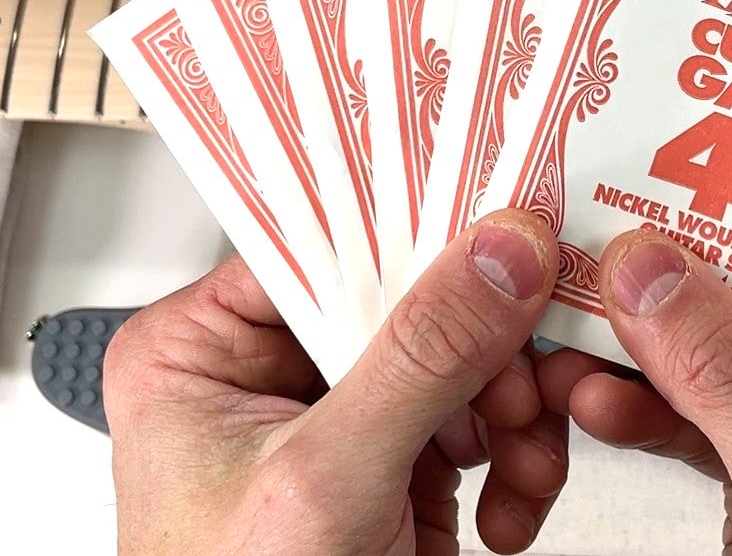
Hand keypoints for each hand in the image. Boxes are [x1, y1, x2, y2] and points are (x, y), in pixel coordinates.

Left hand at [105, 209, 568, 554]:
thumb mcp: (326, 482)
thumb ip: (418, 362)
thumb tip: (495, 254)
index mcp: (199, 351)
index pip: (322, 244)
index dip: (419, 234)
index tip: (506, 221)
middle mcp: (261, 376)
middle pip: (405, 306)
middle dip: (485, 356)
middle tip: (532, 380)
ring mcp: (329, 429)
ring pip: (454, 369)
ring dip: (513, 417)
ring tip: (527, 464)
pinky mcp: (383, 476)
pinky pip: (470, 433)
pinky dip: (511, 469)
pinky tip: (510, 509)